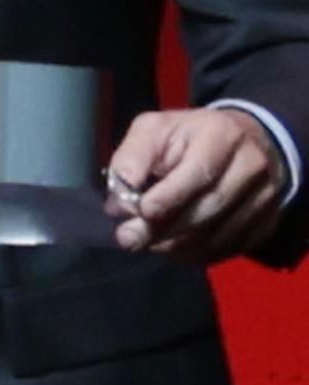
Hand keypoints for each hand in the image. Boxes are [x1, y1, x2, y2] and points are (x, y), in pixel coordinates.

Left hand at [107, 107, 287, 263]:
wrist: (243, 142)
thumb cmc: (189, 136)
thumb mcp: (155, 129)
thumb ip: (132, 157)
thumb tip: (119, 201)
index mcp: (222, 134)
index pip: (200, 172)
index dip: (169, 197)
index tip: (141, 211)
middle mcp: (251, 166)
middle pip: (209, 208)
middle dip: (164, 229)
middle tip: (130, 239)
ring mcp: (265, 197)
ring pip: (219, 235)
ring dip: (177, 246)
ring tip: (148, 245)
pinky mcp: (267, 223)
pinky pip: (229, 249)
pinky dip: (197, 254)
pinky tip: (174, 249)